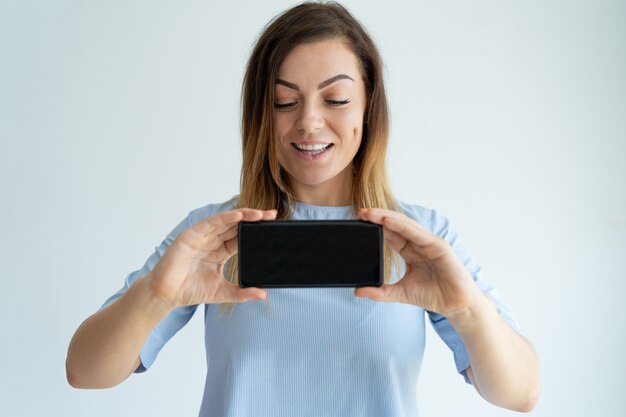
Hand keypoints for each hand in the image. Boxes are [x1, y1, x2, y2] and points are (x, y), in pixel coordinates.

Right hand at [146, 208, 276, 307]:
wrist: (167, 295)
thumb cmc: (191, 291)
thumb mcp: (223, 292)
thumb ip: (243, 293)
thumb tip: (263, 295)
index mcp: (221, 252)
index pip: (242, 238)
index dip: (257, 232)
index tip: (273, 228)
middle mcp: (213, 241)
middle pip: (237, 226)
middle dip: (254, 220)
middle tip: (272, 216)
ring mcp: (202, 237)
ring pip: (226, 221)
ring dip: (243, 216)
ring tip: (260, 214)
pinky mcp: (192, 235)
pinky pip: (211, 223)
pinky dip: (225, 217)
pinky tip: (239, 215)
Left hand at [354, 208, 480, 316]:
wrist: (455, 306)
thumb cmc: (433, 295)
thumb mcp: (400, 293)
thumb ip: (379, 292)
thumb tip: (357, 291)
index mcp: (410, 251)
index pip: (390, 234)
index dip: (375, 227)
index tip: (358, 222)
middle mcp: (419, 243)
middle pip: (395, 225)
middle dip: (378, 218)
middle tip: (360, 212)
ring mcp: (429, 243)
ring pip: (405, 225)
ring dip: (387, 217)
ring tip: (371, 213)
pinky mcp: (438, 246)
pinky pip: (418, 233)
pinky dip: (402, 226)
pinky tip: (388, 220)